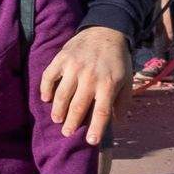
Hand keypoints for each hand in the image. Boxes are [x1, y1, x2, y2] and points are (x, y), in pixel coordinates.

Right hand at [39, 26, 131, 144]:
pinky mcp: (61, 59)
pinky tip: (45, 98)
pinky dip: (46, 89)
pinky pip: (49, 76)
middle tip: (66, 133)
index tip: (90, 141)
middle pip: (78, 106)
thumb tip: (117, 122)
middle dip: (72, 123)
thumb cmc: (117, 60)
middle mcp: (90, 77)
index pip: (101, 112)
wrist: (105, 32)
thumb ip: (122, 102)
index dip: (96, 128)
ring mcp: (74, 67)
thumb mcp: (127, 80)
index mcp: (108, 84)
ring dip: (58, 110)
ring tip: (57, 120)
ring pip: (62, 94)